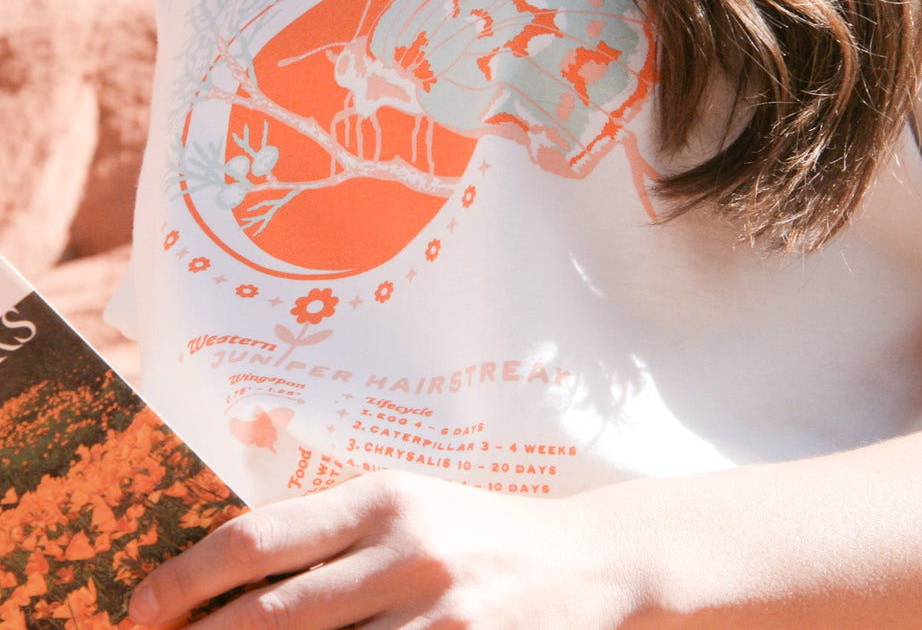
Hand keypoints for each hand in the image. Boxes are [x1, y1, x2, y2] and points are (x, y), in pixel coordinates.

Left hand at [128, 469, 642, 628]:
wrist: (592, 558)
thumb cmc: (486, 533)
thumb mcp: (415, 508)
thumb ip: (338, 532)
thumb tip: (243, 577)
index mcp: (384, 496)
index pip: (259, 535)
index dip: (186, 577)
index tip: (142, 608)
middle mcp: (404, 547)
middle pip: (269, 612)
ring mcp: (436, 610)